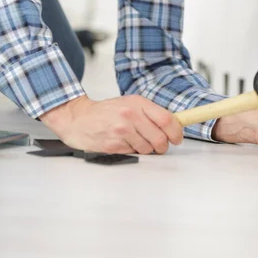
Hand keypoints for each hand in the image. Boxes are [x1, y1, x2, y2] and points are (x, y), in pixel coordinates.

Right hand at [40, 94, 182, 154]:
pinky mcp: (113, 145)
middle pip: (160, 138)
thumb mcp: (130, 104)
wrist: (79, 119)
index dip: (176, 132)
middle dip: (162, 146)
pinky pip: (133, 154)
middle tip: (159, 145)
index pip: (166, 119)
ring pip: (148, 149)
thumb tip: (173, 125)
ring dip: (146, 149)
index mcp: (138, 103)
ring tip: (135, 140)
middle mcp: (131, 115)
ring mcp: (121, 130)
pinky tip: (124, 143)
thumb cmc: (106, 112)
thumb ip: (150, 113)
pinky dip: (132, 151)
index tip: (178, 138)